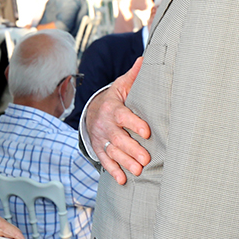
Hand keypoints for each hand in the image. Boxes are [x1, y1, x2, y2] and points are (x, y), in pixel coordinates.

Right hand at [85, 57, 151, 184]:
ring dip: (125, 162)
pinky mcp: (99, 149)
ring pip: (113, 152)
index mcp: (113, 109)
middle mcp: (106, 125)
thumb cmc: (113, 99)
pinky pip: (105, 161)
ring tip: (139, 171)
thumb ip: (133, 76)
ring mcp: (101, 139)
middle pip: (118, 139)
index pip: (123, 116)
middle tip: (146, 159)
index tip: (147, 132)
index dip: (135, 124)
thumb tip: (144, 58)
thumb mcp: (121, 86)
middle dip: (132, 149)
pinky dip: (113, 171)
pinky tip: (123, 180)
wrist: (90, 112)